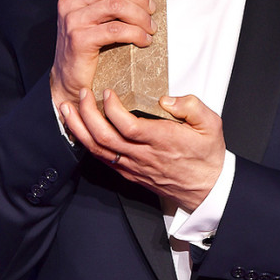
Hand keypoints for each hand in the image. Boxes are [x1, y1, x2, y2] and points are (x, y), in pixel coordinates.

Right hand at [50, 0, 156, 107]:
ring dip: (140, 16)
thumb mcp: (95, 15)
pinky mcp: (79, 39)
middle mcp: (68, 2)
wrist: (71, 78)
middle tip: (152, 11)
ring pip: (116, 5)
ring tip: (150, 27)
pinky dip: (136, 33)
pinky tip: (144, 40)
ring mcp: (72, 20)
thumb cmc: (89, 45)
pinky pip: (115, 29)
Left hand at [60, 88, 225, 210]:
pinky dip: (87, 143)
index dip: (112, 108)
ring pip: (98, 150)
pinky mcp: (129, 172)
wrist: (206, 188)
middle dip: (87, 114)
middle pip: (105, 138)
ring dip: (79, 129)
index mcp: (162, 140)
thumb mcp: (211, 124)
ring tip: (68, 109)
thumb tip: (167, 99)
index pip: (128, 126)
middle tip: (82, 94)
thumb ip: (192, 106)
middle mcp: (144, 155)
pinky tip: (79, 130)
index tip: (106, 91)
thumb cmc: (207, 155)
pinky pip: (103, 159)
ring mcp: (134, 166)